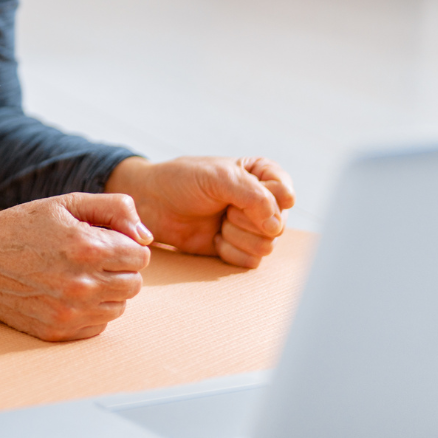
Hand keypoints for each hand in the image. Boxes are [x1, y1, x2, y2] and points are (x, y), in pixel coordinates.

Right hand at [0, 193, 153, 340]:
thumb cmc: (20, 228)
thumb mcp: (65, 203)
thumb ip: (115, 208)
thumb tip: (146, 235)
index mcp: (86, 247)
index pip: (141, 255)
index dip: (126, 245)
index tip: (105, 241)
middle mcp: (81, 284)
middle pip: (135, 283)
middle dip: (120, 268)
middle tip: (92, 258)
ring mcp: (70, 312)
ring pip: (119, 307)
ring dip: (107, 291)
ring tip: (78, 275)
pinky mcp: (58, 332)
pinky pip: (98, 325)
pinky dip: (91, 311)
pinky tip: (67, 293)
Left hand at [105, 156, 295, 267]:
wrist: (151, 202)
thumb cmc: (181, 180)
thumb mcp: (217, 177)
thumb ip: (252, 195)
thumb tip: (276, 226)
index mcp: (261, 175)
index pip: (286, 194)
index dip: (266, 200)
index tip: (239, 194)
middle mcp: (262, 203)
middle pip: (278, 225)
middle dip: (246, 220)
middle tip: (222, 208)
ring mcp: (251, 227)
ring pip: (266, 246)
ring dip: (237, 236)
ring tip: (218, 222)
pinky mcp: (238, 248)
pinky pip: (251, 262)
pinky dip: (230, 252)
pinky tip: (214, 238)